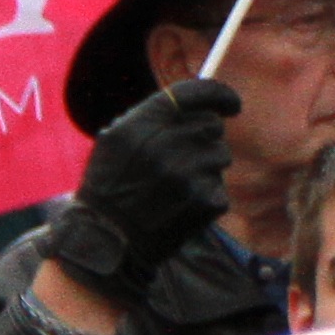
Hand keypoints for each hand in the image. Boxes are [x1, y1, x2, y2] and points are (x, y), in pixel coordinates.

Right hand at [46, 78, 240, 302]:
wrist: (104, 241)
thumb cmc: (111, 187)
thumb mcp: (116, 143)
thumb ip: (154, 118)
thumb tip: (206, 103)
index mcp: (137, 127)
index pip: (192, 94)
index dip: (218, 94)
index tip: (230, 104)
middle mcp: (163, 147)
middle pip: (211, 125)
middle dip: (205, 138)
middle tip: (184, 158)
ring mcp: (185, 176)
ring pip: (220, 155)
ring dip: (205, 168)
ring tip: (174, 187)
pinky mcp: (203, 202)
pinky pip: (219, 187)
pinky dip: (206, 196)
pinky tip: (180, 207)